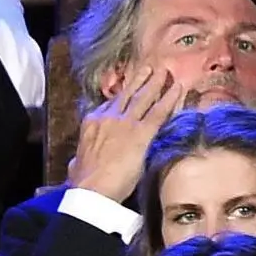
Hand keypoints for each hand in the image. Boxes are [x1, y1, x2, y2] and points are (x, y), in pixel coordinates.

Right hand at [63, 68, 179, 202]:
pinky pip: (159, 111)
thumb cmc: (82, 181)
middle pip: (127, 94)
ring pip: (144, 97)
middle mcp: (108, 117)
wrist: (92, 188)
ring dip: (156, 82)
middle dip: (139, 79)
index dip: (121, 95)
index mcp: (91, 123)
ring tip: (165, 71)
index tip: (129, 89)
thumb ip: (80, 158)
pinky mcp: (142, 132)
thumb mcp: (76, 164)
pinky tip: (179, 88)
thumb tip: (77, 162)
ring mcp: (126, 122)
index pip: (109, 104)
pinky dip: (170, 98)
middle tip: (149, 68)